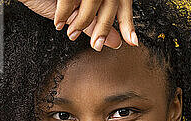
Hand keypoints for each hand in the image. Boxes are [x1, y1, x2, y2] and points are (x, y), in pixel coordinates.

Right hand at [19, 0, 137, 50]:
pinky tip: (58, 22)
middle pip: (110, 3)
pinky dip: (63, 14)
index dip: (128, 23)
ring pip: (92, 1)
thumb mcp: (75, 14)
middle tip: (96, 46)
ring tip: (71, 33)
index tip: (132, 42)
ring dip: (82, 21)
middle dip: (105, 28)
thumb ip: (95, 26)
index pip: (120, 3)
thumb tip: (116, 42)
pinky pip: (69, 0)